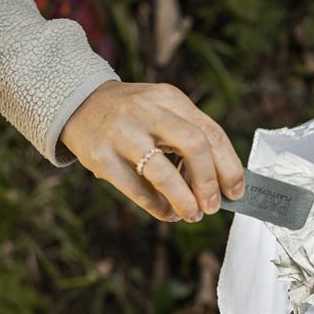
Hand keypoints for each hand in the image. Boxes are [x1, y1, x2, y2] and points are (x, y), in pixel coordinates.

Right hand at [60, 81, 244, 222]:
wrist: (77, 102)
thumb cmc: (134, 115)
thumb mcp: (163, 110)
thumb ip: (191, 138)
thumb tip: (221, 183)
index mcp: (170, 99)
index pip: (211, 133)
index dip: (229, 167)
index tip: (236, 191)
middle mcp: (148, 111)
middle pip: (194, 146)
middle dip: (209, 182)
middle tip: (214, 206)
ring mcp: (122, 133)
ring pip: (163, 172)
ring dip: (184, 199)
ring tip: (193, 214)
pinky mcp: (100, 156)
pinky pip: (136, 189)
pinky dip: (157, 206)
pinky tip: (167, 213)